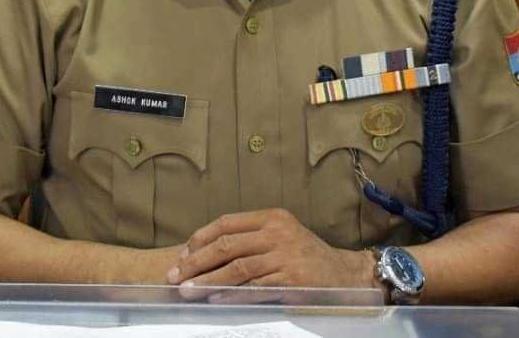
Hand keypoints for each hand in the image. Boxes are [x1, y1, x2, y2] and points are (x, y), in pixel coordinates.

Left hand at [165, 208, 375, 298]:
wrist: (345, 275)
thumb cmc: (307, 257)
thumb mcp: (282, 236)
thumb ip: (252, 239)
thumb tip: (209, 252)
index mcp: (271, 217)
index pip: (226, 223)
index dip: (201, 238)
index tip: (182, 253)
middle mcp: (277, 232)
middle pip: (226, 245)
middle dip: (195, 261)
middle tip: (174, 275)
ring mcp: (284, 255)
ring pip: (236, 268)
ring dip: (207, 281)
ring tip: (186, 291)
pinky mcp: (291, 279)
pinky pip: (254, 288)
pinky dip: (231, 295)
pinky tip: (214, 300)